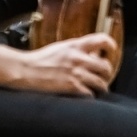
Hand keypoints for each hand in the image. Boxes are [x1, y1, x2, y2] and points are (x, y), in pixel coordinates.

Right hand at [0, 33, 116, 95]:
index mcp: (76, 45)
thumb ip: (77, 50)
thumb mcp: (61, 48)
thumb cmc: (40, 59)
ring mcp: (76, 73)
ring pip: (101, 82)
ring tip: (99, 89)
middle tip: (104, 77)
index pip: (102, 40)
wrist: (25, 70)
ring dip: (102, 87)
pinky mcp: (71, 87)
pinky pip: (90, 94)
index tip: (112, 51)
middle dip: (107, 73)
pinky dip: (91, 96)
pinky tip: (87, 96)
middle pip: (106, 65)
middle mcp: (79, 58)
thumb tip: (92, 54)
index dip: (111, 45)